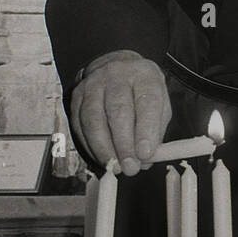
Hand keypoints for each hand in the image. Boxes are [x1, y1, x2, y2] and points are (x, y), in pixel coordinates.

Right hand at [71, 51, 170, 176]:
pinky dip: (90, 146)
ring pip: (94, 119)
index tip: (146, 154)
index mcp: (144, 76)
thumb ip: (156, 131)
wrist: (116, 68)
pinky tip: (101, 158)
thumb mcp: (160, 105)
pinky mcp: (77, 96)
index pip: (147, 102)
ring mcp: (94, 84)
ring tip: (114, 168)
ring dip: (104, 148)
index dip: (146, 130)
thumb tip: (145, 159)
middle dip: (124, 144)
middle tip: (130, 168)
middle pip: (118, 111)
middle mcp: (117, 75)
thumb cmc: (141, 93)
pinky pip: (80, 124)